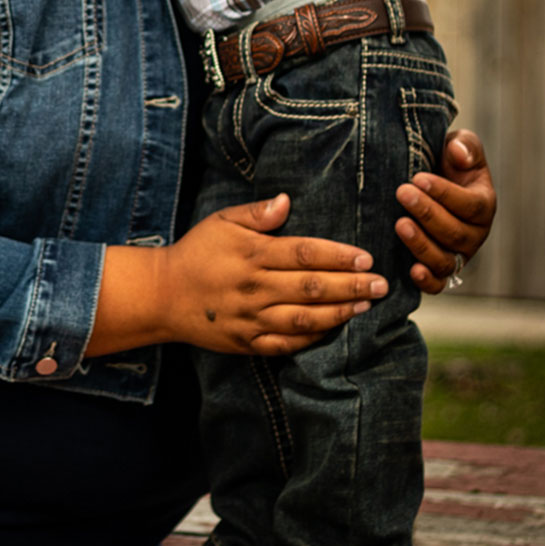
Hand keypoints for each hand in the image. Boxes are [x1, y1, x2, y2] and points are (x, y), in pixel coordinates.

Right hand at [89, 195, 386, 358]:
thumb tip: (287, 200)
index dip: (338, 256)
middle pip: (311, 287)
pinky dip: (312, 339)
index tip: (366, 257)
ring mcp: (251, 318)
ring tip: (365, 307)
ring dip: (338, 313)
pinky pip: (286, 345)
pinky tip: (333, 330)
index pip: (304, 254)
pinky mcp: (246, 343)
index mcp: (251, 254)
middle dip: (351, 286)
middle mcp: (254, 288)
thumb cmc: (198, 252)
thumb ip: (256, 213)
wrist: (163, 295)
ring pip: (303, 319)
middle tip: (381, 285)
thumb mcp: (221, 221)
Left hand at [394, 129, 496, 293]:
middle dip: (428, 213)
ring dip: (422, 244)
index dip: (445, 194)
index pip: (470, 205)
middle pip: (455, 233)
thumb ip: (464, 146)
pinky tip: (411, 270)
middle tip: (402, 192)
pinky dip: (427, 281)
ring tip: (400, 224)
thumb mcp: (458, 146)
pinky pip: (438, 284)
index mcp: (484, 205)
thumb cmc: (444, 163)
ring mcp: (457, 255)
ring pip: (445, 260)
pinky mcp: (438, 270)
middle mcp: (474, 235)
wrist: (423, 185)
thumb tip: (459, 154)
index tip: (418, 177)